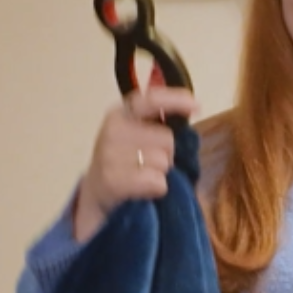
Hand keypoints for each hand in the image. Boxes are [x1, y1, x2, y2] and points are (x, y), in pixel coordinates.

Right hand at [73, 85, 198, 241]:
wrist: (96, 193)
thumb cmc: (124, 161)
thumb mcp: (135, 134)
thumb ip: (158, 121)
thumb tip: (192, 108)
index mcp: (121, 113)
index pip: (152, 99)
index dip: (176, 100)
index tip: (196, 106)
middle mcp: (113, 129)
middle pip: (167, 138)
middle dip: (167, 153)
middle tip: (148, 162)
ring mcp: (110, 154)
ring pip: (163, 162)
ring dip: (160, 173)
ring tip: (141, 175)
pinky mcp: (113, 180)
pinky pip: (157, 182)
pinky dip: (156, 189)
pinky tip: (141, 188)